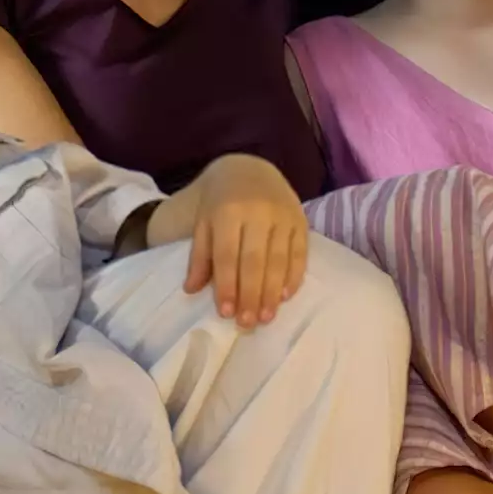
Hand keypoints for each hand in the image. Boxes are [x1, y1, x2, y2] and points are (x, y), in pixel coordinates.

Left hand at [183, 154, 307, 327]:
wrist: (249, 169)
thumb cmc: (220, 202)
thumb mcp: (203, 223)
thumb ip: (199, 256)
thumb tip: (191, 289)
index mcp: (227, 212)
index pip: (227, 255)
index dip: (226, 285)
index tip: (226, 313)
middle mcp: (257, 213)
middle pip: (254, 261)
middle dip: (251, 295)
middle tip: (248, 323)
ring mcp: (282, 216)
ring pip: (279, 260)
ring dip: (272, 292)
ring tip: (266, 317)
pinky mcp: (301, 220)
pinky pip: (300, 253)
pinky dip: (293, 277)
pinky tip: (285, 297)